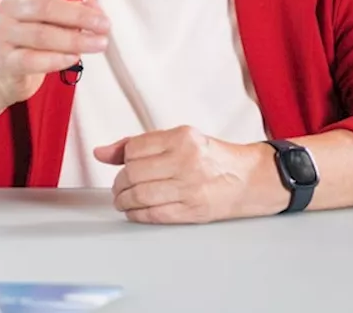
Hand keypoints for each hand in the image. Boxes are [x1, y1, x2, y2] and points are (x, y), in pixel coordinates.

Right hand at [0, 0, 110, 106]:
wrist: (5, 67)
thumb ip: (75, 9)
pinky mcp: (4, 61)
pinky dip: (57, 59)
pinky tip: (73, 57)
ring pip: (42, 35)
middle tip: (104, 24)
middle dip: (79, 16)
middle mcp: (7, 9)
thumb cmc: (33, 33)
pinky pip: (33, 60)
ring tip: (99, 43)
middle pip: (44, 7)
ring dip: (75, 39)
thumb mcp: (54, 16)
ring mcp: (3, 35)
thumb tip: (97, 10)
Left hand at [94, 127, 285, 223]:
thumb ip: (141, 144)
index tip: (121, 166)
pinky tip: (135, 211)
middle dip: (120, 183)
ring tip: (123, 200)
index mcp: (182, 137)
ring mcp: (190, 186)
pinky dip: (137, 214)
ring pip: (140, 195)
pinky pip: (154, 214)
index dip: (122, 159)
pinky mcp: (193, 210)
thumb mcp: (181, 139)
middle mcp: (186, 160)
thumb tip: (102, 152)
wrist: (251, 178)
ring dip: (124, 200)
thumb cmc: (215, 158)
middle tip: (120, 186)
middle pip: (134, 173)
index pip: (134, 148)